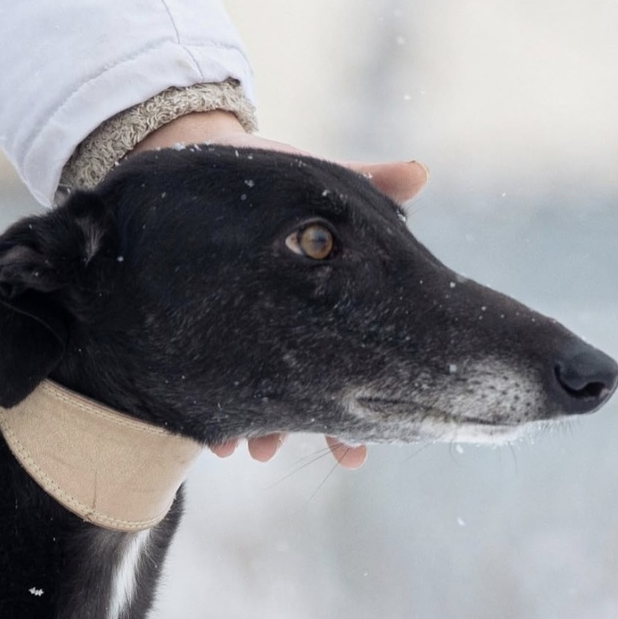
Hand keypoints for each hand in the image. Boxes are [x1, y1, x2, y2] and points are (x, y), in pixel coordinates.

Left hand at [132, 112, 429, 467]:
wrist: (199, 163)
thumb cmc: (272, 177)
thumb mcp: (322, 186)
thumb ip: (372, 183)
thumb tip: (419, 172)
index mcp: (328, 313)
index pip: (349, 371)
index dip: (353, 422)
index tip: (354, 454)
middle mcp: (291, 337)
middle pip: (308, 398)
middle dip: (304, 433)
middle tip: (291, 455)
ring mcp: (248, 339)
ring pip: (261, 400)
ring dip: (258, 430)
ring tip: (252, 449)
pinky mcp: (204, 332)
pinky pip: (213, 382)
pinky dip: (215, 412)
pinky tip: (212, 434)